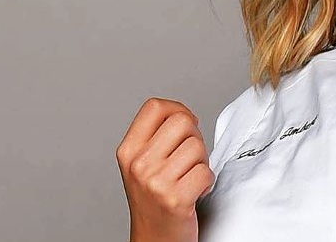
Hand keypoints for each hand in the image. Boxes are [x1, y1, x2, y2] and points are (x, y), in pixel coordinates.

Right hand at [116, 98, 214, 241]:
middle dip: (194, 136)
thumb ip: (156, 136)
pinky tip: (194, 192)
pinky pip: (206, 172)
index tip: (186, 123)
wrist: (155, 240)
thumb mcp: (142, 164)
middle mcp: (138, 164)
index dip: (177, 108)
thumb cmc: (154, 201)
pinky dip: (207, 182)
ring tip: (189, 177)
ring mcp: (155, 182)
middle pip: (182, 121)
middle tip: (188, 157)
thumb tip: (185, 114)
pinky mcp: (175, 199)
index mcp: (128, 150)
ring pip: (197, 146)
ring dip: (202, 162)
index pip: (155, 107)